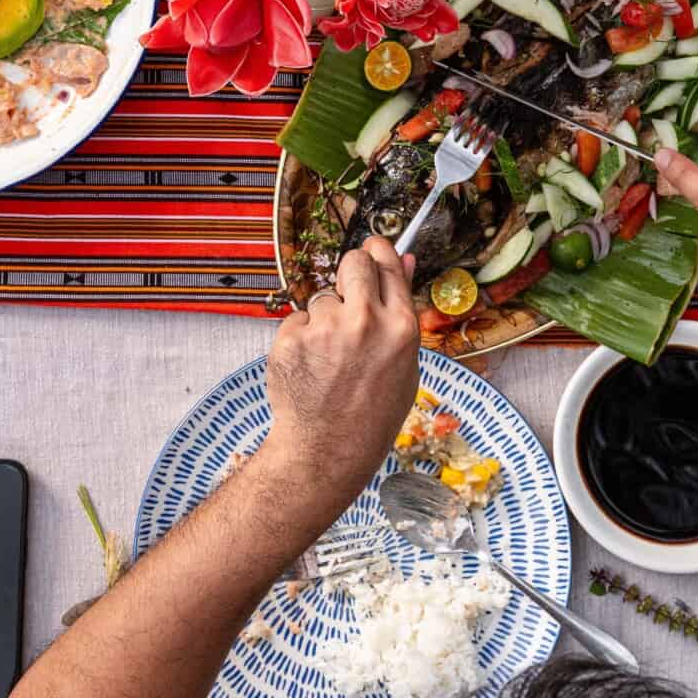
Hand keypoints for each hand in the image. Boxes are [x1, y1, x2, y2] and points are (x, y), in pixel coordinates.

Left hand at [262, 236, 419, 517]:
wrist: (326, 451)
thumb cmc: (371, 412)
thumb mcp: (405, 364)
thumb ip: (402, 311)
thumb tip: (406, 260)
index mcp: (400, 328)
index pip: (388, 264)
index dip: (378, 251)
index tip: (372, 247)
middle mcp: (365, 322)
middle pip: (354, 262)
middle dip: (350, 273)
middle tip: (347, 299)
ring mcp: (325, 329)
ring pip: (323, 297)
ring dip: (325, 317)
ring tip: (330, 357)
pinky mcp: (291, 338)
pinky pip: (298, 320)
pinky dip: (302, 338)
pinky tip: (310, 367)